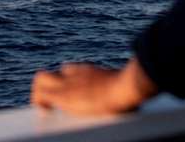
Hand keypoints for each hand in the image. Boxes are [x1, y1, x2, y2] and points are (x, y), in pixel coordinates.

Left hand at [31, 58, 157, 115]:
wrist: (127, 85)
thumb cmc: (134, 87)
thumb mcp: (130, 85)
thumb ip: (131, 84)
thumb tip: (146, 86)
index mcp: (92, 71)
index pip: (71, 70)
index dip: (67, 81)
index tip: (71, 93)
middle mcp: (77, 73)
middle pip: (55, 72)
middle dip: (51, 85)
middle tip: (53, 103)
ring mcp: (68, 83)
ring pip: (41, 77)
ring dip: (40, 92)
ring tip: (45, 109)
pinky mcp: (63, 96)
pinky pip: (40, 95)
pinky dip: (38, 102)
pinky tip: (42, 114)